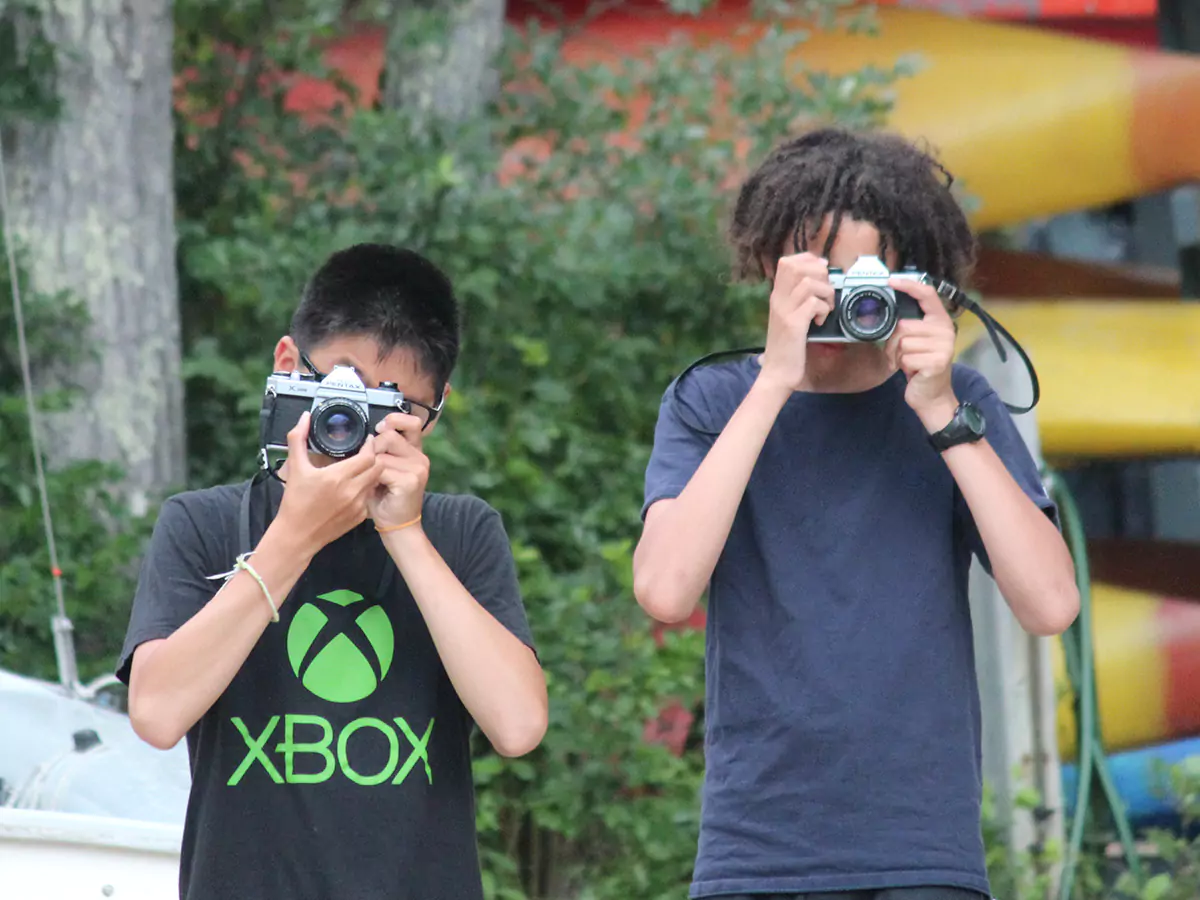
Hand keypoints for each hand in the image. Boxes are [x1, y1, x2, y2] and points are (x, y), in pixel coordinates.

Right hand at [275, 412, 381, 554]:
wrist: (297, 535)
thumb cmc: (295, 502)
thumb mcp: (294, 468)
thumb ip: (298, 439)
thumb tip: (304, 418)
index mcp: (337, 477)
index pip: (368, 456)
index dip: (370, 446)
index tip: (366, 441)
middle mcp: (352, 491)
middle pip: (378, 467)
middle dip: (374, 458)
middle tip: (366, 453)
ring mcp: (358, 505)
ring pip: (375, 482)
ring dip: (371, 473)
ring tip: (360, 468)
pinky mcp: (359, 517)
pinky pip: (370, 497)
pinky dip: (366, 489)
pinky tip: (355, 487)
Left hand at [368, 412, 429, 529]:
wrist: (398, 527)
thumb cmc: (386, 499)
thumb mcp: (383, 470)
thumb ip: (380, 450)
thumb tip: (369, 436)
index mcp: (415, 451)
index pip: (412, 422)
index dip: (395, 420)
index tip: (381, 428)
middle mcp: (420, 457)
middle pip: (388, 436)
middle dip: (373, 449)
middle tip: (373, 468)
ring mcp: (418, 468)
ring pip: (381, 453)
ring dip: (371, 467)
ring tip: (375, 481)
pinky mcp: (411, 480)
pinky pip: (381, 469)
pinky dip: (373, 479)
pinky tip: (378, 489)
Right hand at [758, 252, 834, 394]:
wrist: (777, 373)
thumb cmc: (787, 347)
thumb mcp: (789, 318)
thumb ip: (798, 300)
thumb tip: (819, 282)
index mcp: (776, 296)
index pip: (787, 262)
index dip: (808, 260)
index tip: (822, 271)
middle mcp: (778, 300)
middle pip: (797, 266)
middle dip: (820, 274)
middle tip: (825, 293)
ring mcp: (785, 311)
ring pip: (809, 282)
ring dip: (825, 293)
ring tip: (825, 309)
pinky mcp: (794, 325)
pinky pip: (814, 304)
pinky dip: (823, 310)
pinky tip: (819, 322)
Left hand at [886, 276, 958, 429]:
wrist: (932, 395)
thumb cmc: (920, 366)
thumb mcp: (917, 341)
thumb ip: (910, 324)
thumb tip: (889, 311)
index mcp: (940, 320)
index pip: (927, 294)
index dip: (908, 285)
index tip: (891, 280)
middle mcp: (945, 330)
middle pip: (904, 325)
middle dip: (894, 343)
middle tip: (901, 354)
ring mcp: (943, 346)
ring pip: (902, 343)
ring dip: (897, 356)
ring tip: (908, 363)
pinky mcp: (937, 361)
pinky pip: (905, 358)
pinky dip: (902, 367)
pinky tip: (912, 371)